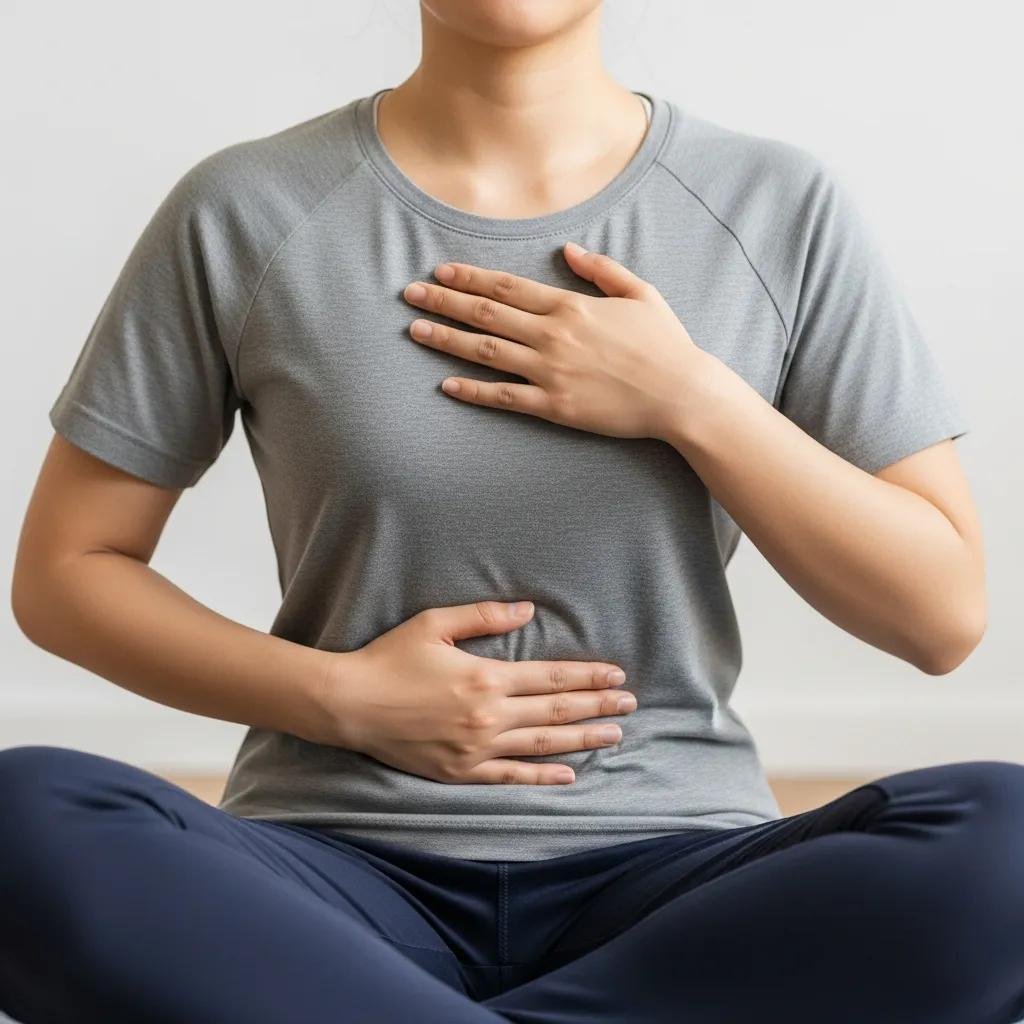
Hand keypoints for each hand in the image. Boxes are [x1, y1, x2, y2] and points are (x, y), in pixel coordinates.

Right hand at [328, 600, 636, 784]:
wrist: (349, 704)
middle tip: (631, 703)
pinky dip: (543, 777)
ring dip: (582, 739)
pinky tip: (569, 775)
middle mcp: (489, 716)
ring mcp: (477, 748)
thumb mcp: (434, 624)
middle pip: (557, 711)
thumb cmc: (389, 658)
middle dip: (598, 706)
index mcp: (486, 677)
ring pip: (543, 744)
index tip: (617, 674)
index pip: (552, 678)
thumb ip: (484, 616)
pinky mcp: (461, 772)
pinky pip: (512, 776)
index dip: (588, 677)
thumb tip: (528, 610)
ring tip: (614, 735)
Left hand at [401, 241, 708, 441]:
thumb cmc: (665, 343)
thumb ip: (602, 269)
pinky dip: (473, 391)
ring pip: (486, 351)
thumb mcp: (640, 293)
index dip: (469, 278)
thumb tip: (568, 250)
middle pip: (486, 314)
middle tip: (410, 296)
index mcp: (571, 306)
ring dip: (447, 340)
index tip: (440, 273)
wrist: (681, 393)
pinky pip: (505, 397)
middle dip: (444, 303)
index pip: (507, 287)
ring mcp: (551, 371)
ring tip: (415, 332)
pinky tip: (446, 385)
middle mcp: (553, 335)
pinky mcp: (554, 406)